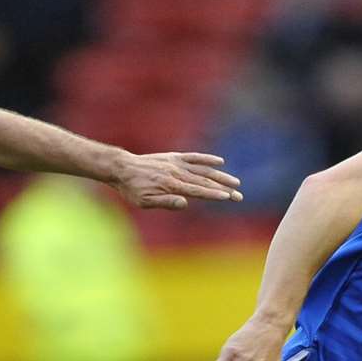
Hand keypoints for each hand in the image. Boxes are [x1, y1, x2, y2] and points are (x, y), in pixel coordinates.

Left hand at [111, 152, 241, 209]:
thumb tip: (185, 203)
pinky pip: (193, 157)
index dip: (214, 194)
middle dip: (223, 188)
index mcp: (172, 185)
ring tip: (235, 182)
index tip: (228, 197)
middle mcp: (177, 173)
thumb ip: (165, 202)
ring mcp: (176, 164)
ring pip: (203, 170)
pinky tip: (219, 162)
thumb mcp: (144, 202)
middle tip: (239, 195)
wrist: (122, 168)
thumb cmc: (132, 189)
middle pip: (205, 181)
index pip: (198, 191)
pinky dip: (206, 159)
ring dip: (220, 176)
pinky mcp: (173, 157)